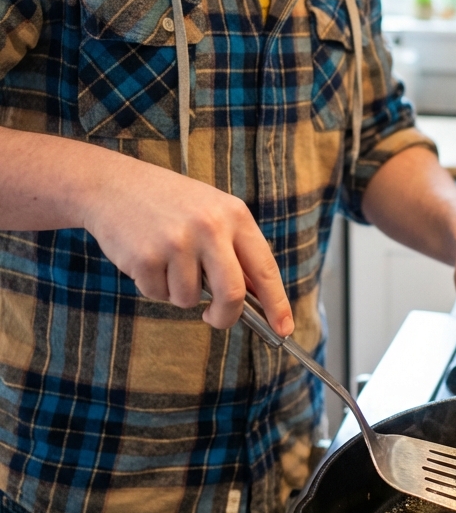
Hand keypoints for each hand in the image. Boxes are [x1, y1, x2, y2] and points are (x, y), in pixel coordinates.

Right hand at [82, 155, 291, 333]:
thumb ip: (235, 250)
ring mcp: (178, 242)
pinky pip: (158, 294)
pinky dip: (153, 286)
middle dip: (225, 317)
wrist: (114, 184)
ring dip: (178, 292)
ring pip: (190, 299)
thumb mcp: (212, 212)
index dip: (277, 304)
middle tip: (215, 318)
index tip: (284, 328)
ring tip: (166, 261)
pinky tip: (147, 257)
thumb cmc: (170, 203)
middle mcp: (210, 227)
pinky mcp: (146, 257)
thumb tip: (257, 297)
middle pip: (232, 295)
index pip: (265, 268)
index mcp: (234, 215)